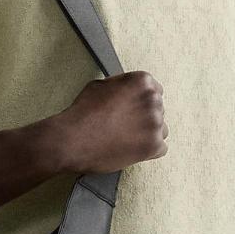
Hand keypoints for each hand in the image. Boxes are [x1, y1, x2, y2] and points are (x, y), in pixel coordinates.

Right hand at [48, 71, 166, 175]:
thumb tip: (128, 90)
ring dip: (147, 134)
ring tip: (126, 138)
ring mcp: (155, 124)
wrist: (73, 140)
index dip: (142, 102)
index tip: (134, 109)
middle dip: (144, 117)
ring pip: (160, 129)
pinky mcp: (154, 146)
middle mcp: (153, 100)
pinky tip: (130, 149)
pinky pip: (160, 148)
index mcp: (142, 82)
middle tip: (125, 125)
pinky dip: (148, 151)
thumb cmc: (83, 113)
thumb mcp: (100, 85)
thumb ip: (122, 85)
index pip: (155, 90)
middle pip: (158, 110)